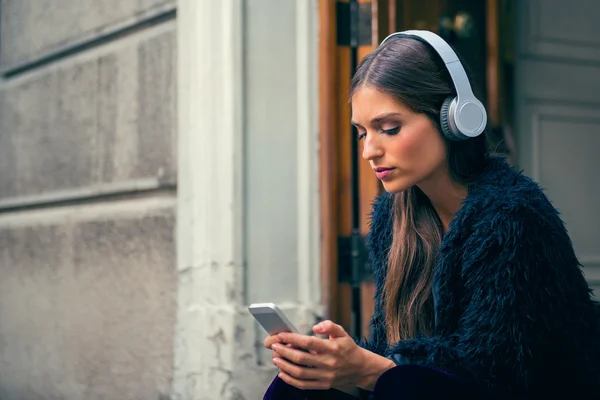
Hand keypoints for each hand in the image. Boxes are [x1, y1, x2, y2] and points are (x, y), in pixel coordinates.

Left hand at [270, 320, 393, 390]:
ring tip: (275, 359)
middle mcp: (329, 363)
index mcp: (332, 348)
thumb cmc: (349, 348)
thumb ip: (329, 325)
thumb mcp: (342, 333)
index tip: (281, 335)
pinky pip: (304, 385)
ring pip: (300, 373)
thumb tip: (315, 327)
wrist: (361, 369)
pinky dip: (290, 380)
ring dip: (284, 366)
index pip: (309, 342)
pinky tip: (282, 373)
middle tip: (274, 347)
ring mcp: (326, 376)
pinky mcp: (324, 385)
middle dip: (284, 352)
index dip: (293, 339)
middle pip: (301, 359)